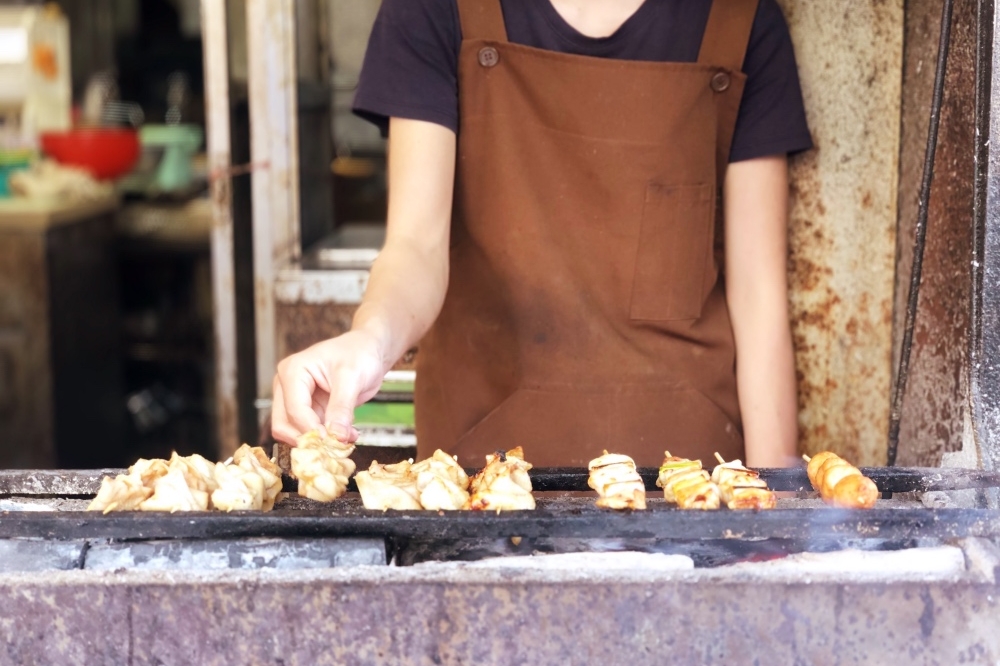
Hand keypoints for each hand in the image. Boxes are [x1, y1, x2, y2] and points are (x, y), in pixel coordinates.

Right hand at [271, 330, 385, 444]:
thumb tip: (336, 436)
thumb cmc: (359, 353)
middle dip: (309, 439)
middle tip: (336, 446)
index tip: (333, 442)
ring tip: (346, 438)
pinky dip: (325, 438)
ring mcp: (296, 399)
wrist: (369, 351)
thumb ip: (341, 407)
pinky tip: (345, 434)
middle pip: (284, 424)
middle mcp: (288, 386)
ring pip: (294, 432)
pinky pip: (309, 432)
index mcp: (292, 371)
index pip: (294, 410)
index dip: (312, 430)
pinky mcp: (309, 410)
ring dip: (318, 441)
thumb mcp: (352, 378)